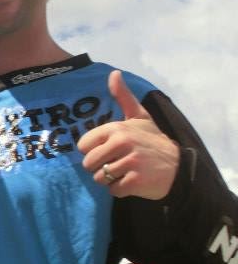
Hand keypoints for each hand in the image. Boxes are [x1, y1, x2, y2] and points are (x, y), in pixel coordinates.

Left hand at [77, 70, 179, 199]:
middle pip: (89, 164)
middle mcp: (122, 143)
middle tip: (117, 163)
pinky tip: (133, 181)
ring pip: (100, 178)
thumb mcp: (138, 116)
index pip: (83, 146)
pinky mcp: (136, 181)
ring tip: (126, 171)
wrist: (179, 166)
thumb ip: (123, 97)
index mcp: (117, 128)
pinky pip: (114, 190)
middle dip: (100, 167)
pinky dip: (121, 189)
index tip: (108, 150)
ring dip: (111, 179)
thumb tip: (114, 73)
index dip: (94, 151)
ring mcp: (130, 162)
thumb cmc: (152, 140)